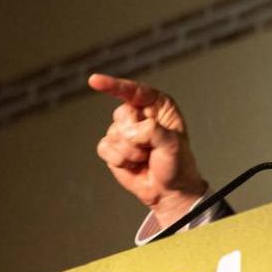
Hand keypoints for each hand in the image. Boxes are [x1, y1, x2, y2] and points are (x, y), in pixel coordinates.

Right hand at [89, 73, 208, 226]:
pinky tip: (134, 165)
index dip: (114, 85)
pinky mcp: (112, 147)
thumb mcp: (172, 144)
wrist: (170, 191)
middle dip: (135, 136)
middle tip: (151, 149)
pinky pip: (104, 148)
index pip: (135, 91)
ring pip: (112, 133)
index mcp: (158, 106)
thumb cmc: (178, 164)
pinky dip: (119, 160)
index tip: (94, 81)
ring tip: (146, 158)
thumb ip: (152, 131)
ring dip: (130, 152)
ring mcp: (124, 130)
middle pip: (122, 115)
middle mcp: (140, 114)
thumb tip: (129, 132)